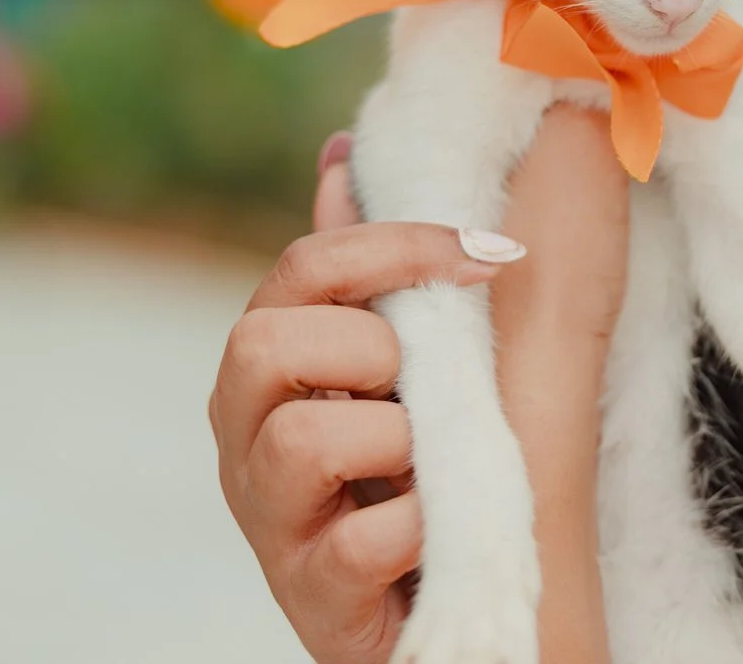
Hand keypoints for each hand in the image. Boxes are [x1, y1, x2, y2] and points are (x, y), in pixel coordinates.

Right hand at [211, 106, 631, 663]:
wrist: (463, 593)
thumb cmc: (436, 457)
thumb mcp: (414, 349)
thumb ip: (371, 258)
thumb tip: (343, 147)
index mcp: (273, 362)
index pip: (307, 265)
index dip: (401, 247)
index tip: (494, 255)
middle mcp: (248, 434)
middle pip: (264, 341)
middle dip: (369, 354)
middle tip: (415, 394)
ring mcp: (269, 519)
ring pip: (306, 440)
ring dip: (397, 447)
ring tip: (422, 472)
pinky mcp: (308, 595)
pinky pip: (356, 544)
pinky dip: (415, 533)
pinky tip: (428, 537)